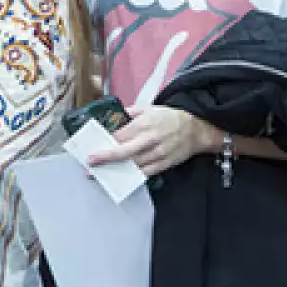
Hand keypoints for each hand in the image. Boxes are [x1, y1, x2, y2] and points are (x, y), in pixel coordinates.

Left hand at [85, 105, 219, 176]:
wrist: (195, 129)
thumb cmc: (169, 118)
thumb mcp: (149, 108)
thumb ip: (129, 113)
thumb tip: (112, 119)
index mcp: (144, 124)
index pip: (120, 135)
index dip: (105, 143)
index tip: (92, 148)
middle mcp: (150, 140)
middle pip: (124, 152)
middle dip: (105, 158)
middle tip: (90, 164)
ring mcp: (158, 154)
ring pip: (133, 165)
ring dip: (115, 170)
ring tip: (100, 174)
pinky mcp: (164, 164)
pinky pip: (145, 173)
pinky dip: (132, 175)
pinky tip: (120, 177)